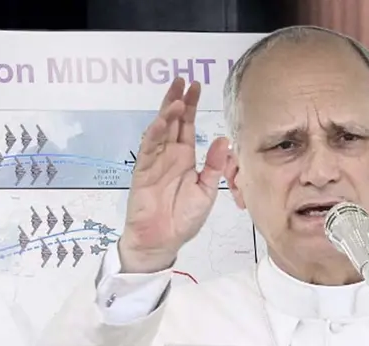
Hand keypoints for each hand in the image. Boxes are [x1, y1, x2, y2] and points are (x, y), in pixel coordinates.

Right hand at [119, 77, 229, 273]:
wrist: (162, 240)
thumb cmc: (183, 218)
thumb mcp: (206, 190)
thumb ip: (214, 166)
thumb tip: (225, 139)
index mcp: (185, 158)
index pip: (187, 126)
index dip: (191, 106)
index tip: (196, 86)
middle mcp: (169, 155)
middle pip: (173, 122)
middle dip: (177, 100)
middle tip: (183, 80)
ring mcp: (154, 162)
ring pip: (160, 131)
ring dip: (167, 114)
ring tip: (177, 99)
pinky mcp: (143, 172)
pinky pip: (148, 149)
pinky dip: (154, 135)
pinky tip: (162, 122)